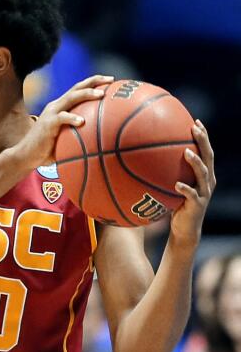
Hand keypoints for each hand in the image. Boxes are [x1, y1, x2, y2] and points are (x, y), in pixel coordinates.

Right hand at [15, 75, 114, 168]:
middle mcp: (56, 106)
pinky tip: (82, 122)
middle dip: (95, 81)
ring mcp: (51, 113)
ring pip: (71, 97)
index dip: (94, 82)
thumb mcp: (67, 139)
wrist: (26, 156)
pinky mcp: (47, 123)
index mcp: (61, 107)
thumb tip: (104, 142)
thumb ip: (81, 136)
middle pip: (77, 87)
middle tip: (111, 81)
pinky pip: (62, 118)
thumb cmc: (48, 151)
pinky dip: (72, 118)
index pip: (78, 89)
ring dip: (87, 94)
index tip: (111, 81)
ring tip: (101, 95)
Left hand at [170, 120, 215, 248]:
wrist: (184, 229)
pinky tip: (176, 185)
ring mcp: (204, 193)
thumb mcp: (170, 186)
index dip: (203, 136)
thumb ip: (165, 173)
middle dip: (203, 141)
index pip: (206, 151)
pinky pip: (191, 195)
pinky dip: (185, 189)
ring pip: (203, 174)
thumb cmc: (174, 205)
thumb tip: (142, 158)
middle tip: (194, 128)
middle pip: (209, 157)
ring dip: (195, 162)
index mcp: (203, 174)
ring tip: (187, 152)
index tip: (196, 121)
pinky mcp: (197, 205)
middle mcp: (207, 181)